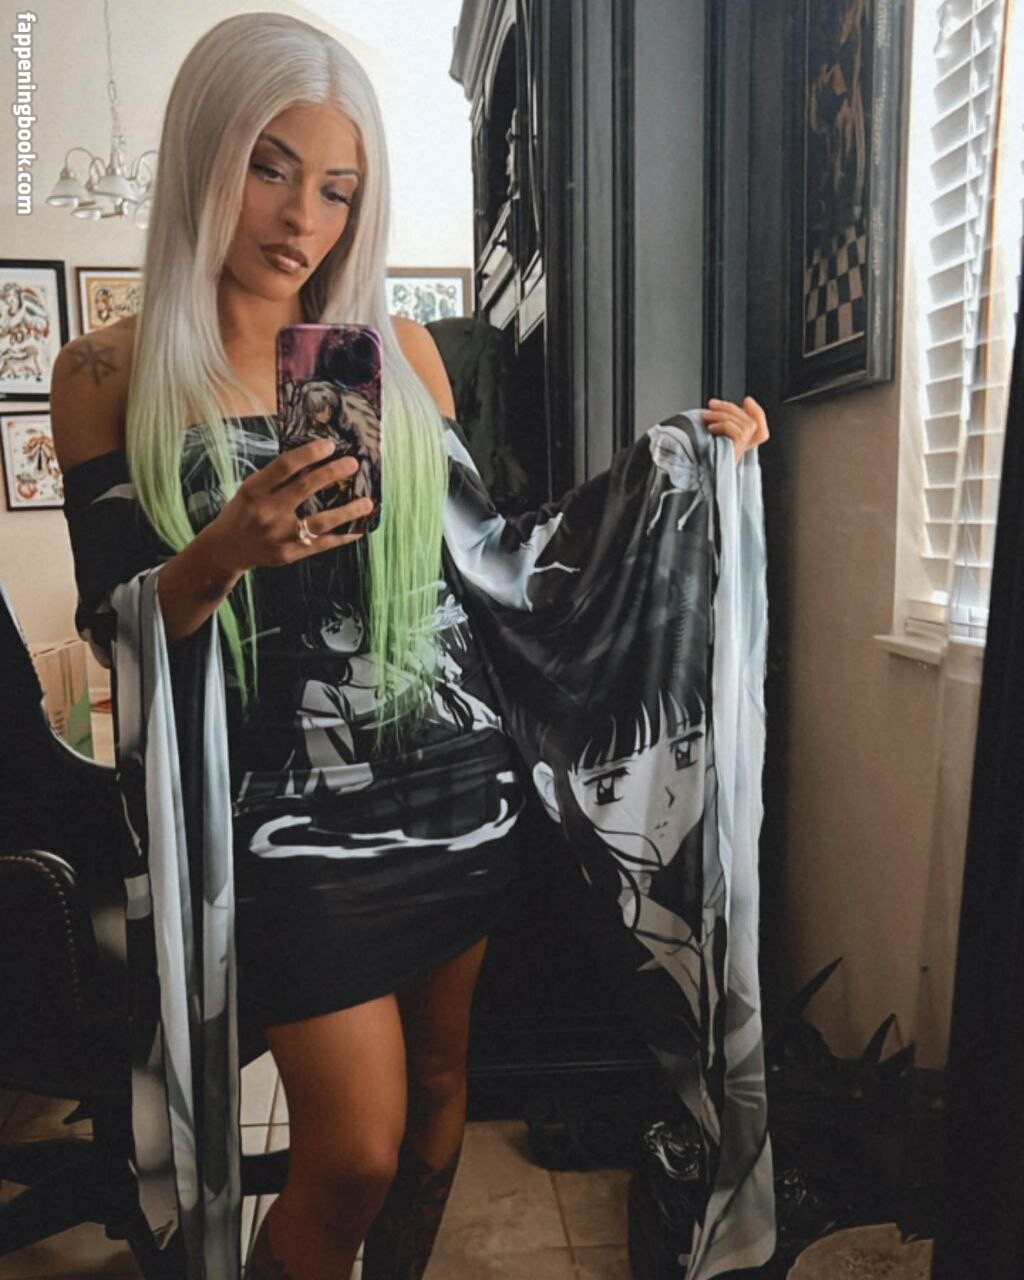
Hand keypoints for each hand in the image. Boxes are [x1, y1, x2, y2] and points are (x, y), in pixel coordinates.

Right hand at [202, 436, 373, 571]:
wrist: (226, 549)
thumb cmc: (244, 511)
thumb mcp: (252, 489)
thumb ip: (278, 478)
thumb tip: (317, 459)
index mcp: (255, 490)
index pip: (285, 466)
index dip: (309, 453)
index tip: (330, 445)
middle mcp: (267, 512)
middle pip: (305, 488)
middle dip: (333, 473)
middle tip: (353, 464)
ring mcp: (279, 536)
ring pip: (320, 521)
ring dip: (348, 511)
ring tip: (368, 502)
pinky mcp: (289, 554)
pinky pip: (323, 544)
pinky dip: (343, 536)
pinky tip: (359, 529)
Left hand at [700, 396, 769, 462]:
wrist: (699, 474)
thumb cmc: (704, 456)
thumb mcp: (714, 435)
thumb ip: (724, 422)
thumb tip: (722, 405)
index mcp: (743, 443)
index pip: (761, 427)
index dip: (757, 412)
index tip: (747, 401)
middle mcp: (747, 447)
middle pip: (750, 421)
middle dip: (729, 407)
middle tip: (712, 404)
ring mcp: (744, 448)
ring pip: (743, 423)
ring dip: (721, 415)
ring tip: (706, 416)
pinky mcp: (739, 449)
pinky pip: (735, 430)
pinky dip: (722, 424)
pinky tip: (711, 428)